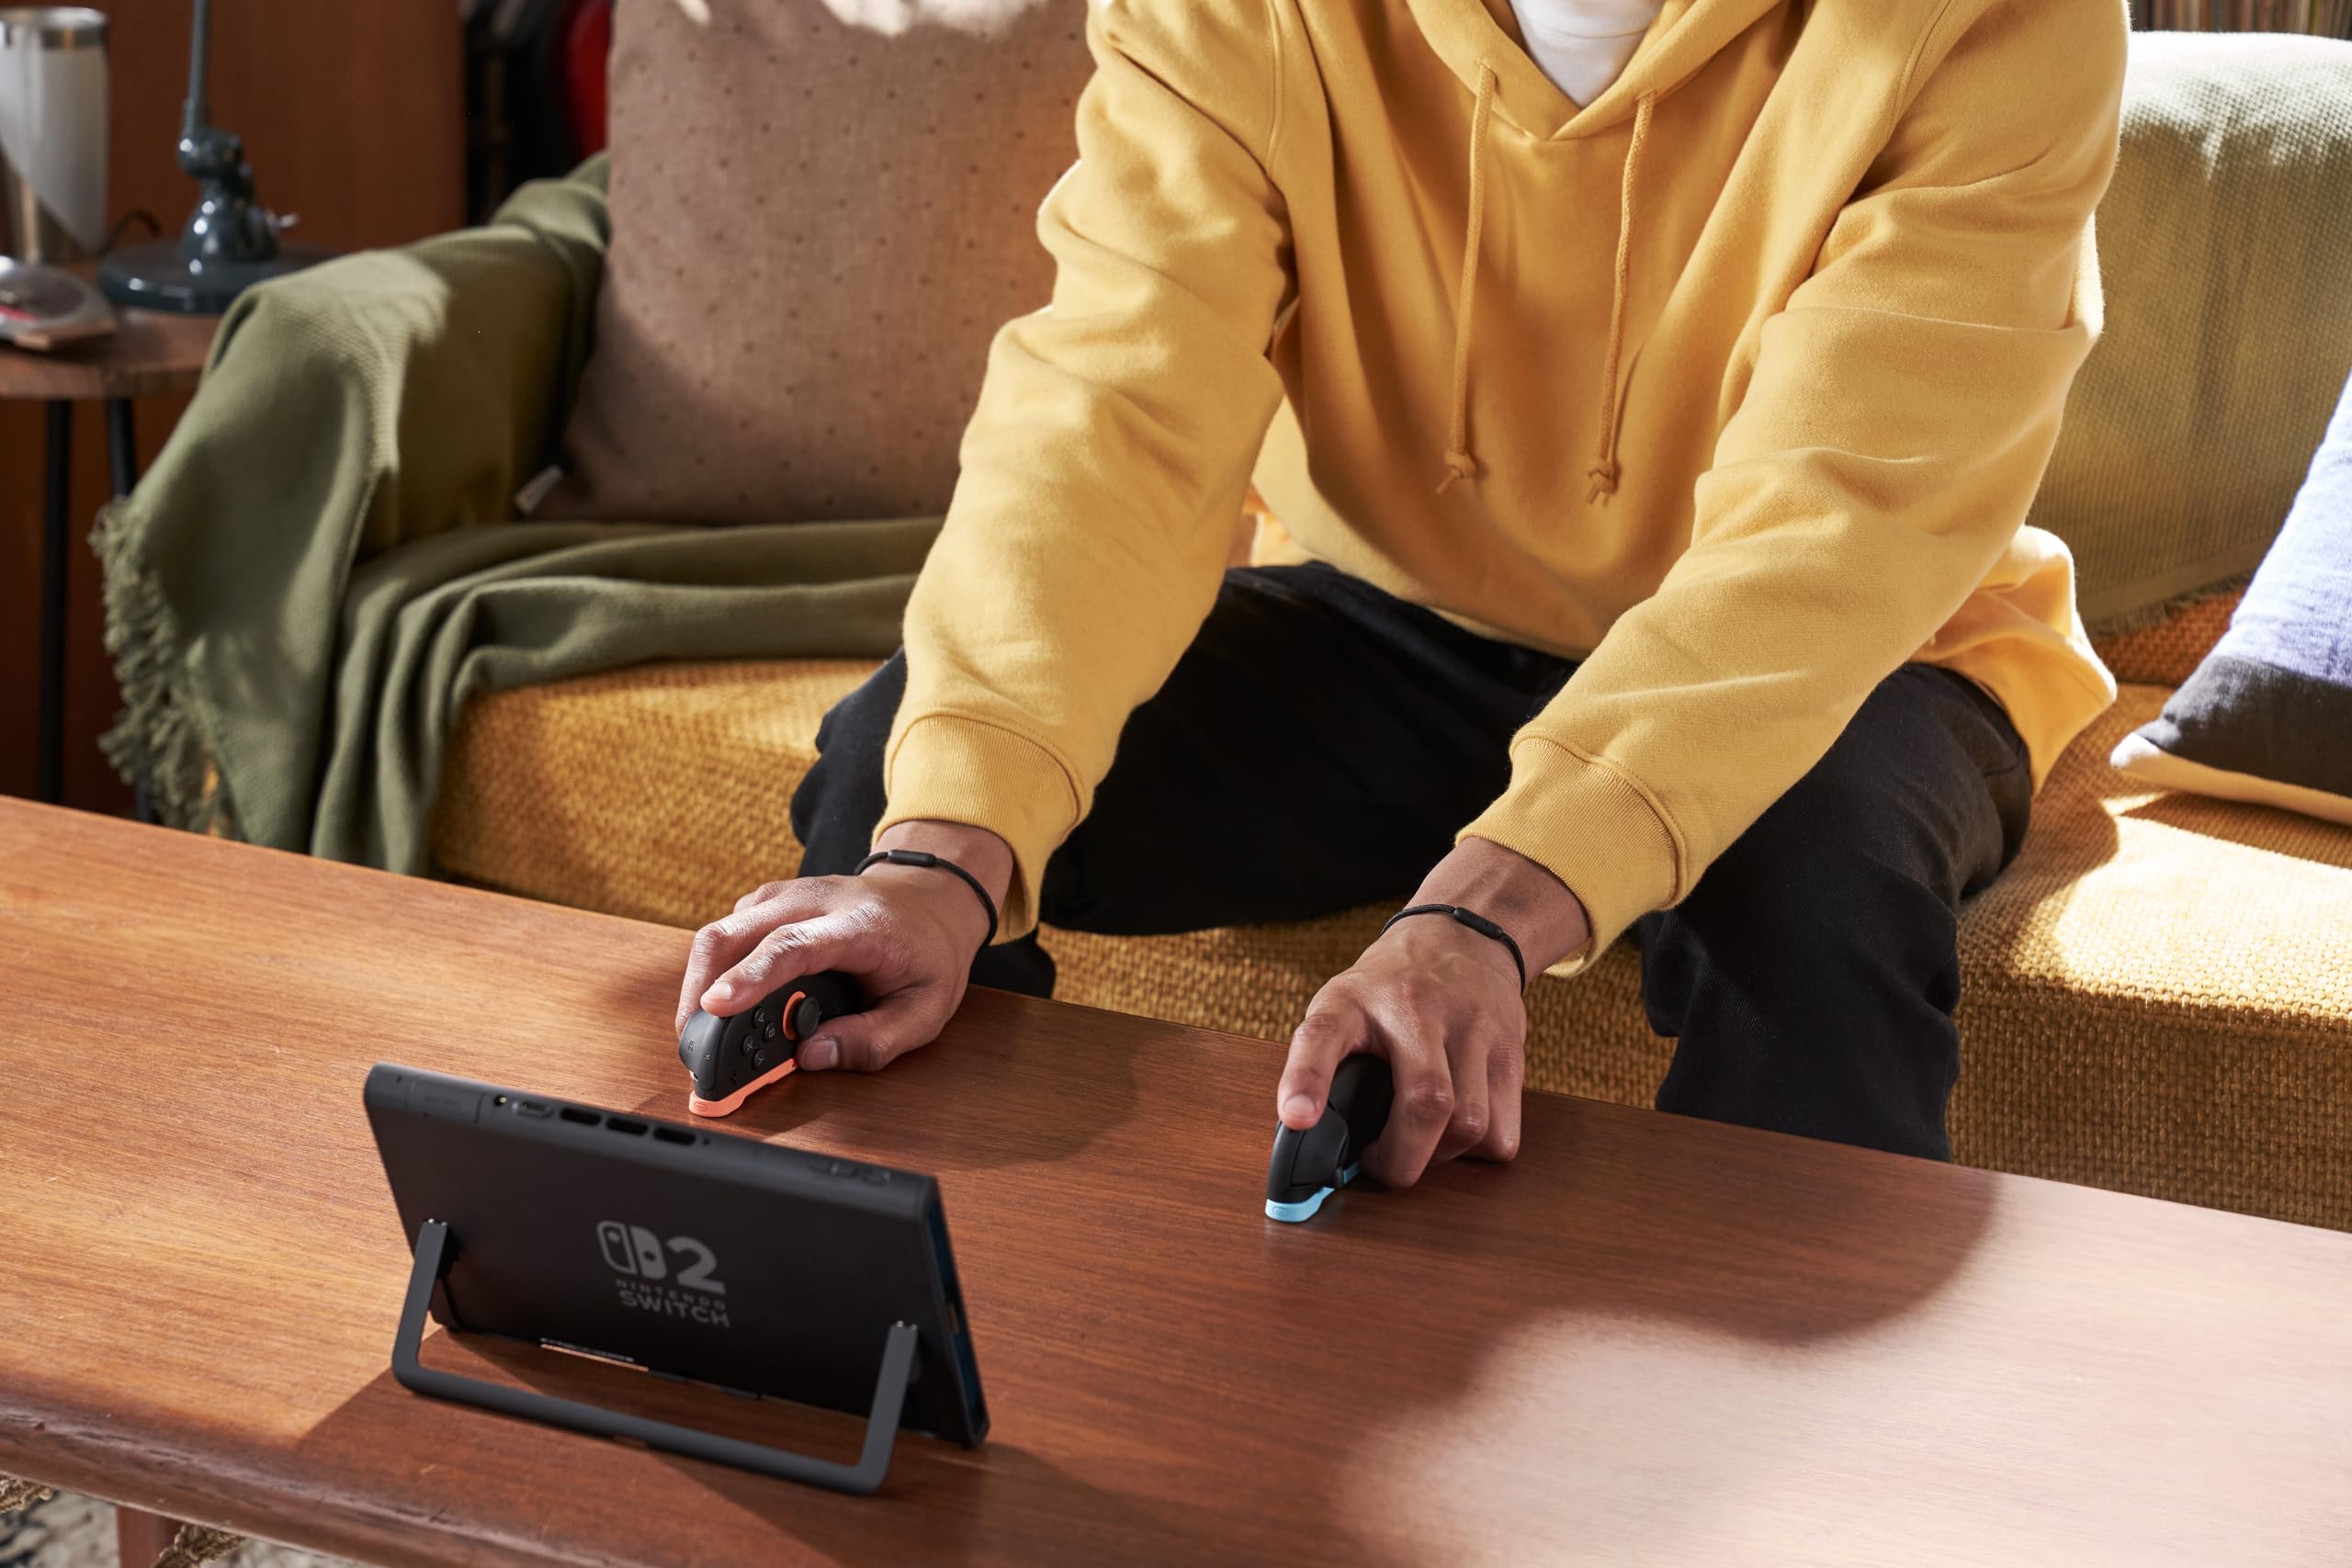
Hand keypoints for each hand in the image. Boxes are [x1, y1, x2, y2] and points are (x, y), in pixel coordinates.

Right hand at [674, 821, 1012, 1073]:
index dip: (749, 977)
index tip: (715, 1007)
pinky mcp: (768, 902)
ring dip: (700, 984)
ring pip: (721, 932)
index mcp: (857, 925)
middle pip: (736, 934)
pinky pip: (728, 933)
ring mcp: (786, 895)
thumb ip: (874, 1040)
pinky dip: (713, 971)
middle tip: (695, 1049)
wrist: (933, 896)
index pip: (792, 946)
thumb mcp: (926, 1009)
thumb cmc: (928, 951)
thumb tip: (812, 1057)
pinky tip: (722, 1005)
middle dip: (702, 991)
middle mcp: (813, 900)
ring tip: (702, 1036)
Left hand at [1274, 836, 1589, 1186]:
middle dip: (1401, 1158)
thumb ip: (1324, 1063)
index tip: (1298, 1118)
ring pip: (1470, 1124)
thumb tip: (1311, 1139)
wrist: (1462, 937)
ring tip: (1420, 1143)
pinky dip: (1478, 1149)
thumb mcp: (1343, 1005)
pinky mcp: (1511, 1049)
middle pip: (1426, 1101)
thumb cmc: (1390, 988)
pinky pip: (1503, 1131)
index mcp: (1352, 1000)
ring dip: (1442, 1156)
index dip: (1306, 1079)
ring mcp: (1471, 1026)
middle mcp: (1415, 1008)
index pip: (1322, 1034)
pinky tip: (1458, 1131)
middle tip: (1380, 1164)